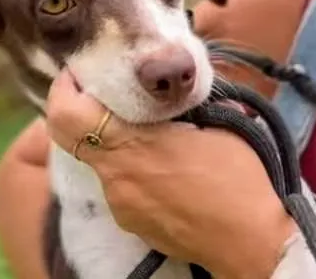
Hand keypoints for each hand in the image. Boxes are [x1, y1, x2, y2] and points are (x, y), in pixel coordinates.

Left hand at [47, 70, 295, 277]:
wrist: (251, 241)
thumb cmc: (239, 178)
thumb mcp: (217, 123)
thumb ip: (184, 105)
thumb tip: (176, 94)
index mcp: (132, 145)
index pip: (67, 115)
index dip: (63, 89)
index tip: (78, 74)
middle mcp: (115, 176)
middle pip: (70, 136)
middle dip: (78, 110)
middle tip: (100, 96)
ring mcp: (118, 203)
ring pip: (98, 161)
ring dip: (112, 143)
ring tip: (148, 139)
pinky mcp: (128, 222)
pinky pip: (116, 185)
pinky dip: (128, 170)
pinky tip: (160, 172)